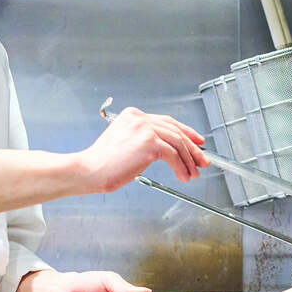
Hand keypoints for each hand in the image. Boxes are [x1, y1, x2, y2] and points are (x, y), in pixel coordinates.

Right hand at [77, 106, 208, 191]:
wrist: (90, 170)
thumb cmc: (103, 162)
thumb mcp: (125, 143)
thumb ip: (144, 139)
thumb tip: (169, 149)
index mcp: (133, 115)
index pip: (167, 121)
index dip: (186, 131)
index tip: (197, 141)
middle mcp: (140, 118)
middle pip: (175, 131)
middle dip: (192, 148)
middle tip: (202, 160)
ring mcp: (144, 129)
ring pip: (177, 143)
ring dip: (188, 160)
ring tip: (193, 173)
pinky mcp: (149, 143)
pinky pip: (173, 155)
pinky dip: (181, 167)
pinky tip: (183, 176)